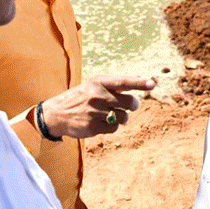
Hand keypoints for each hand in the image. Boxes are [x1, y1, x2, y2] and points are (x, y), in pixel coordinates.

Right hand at [41, 75, 155, 137]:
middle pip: (129, 102)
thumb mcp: (94, 85)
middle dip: (133, 105)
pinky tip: (102, 122)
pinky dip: (112, 126)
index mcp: (99, 82)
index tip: (152, 83)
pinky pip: (114, 128)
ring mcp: (95, 112)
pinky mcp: (93, 127)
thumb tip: (140, 81)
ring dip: (121, 117)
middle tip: (130, 105)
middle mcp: (97, 95)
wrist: (57, 113)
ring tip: (110, 114)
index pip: (123, 81)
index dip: (139, 83)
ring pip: (124, 117)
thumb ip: (115, 84)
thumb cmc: (81, 97)